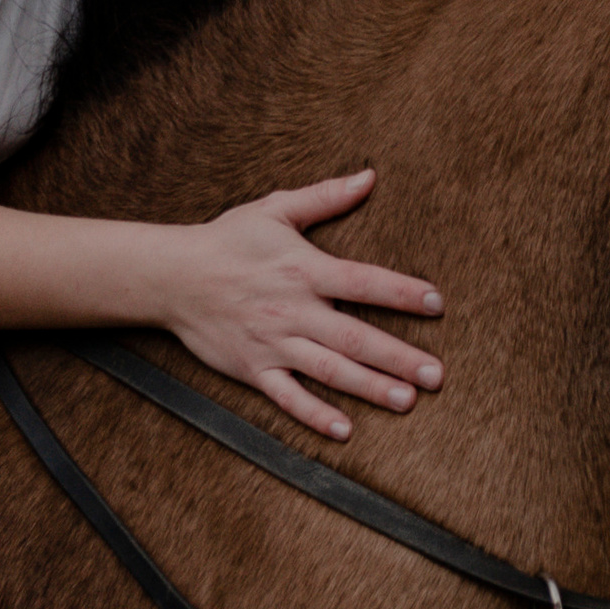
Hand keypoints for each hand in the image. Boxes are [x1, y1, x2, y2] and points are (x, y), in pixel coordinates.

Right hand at [157, 169, 444, 438]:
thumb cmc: (227, 240)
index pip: (363, 282)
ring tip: (407, 400)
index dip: (401, 292)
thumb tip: (369, 177)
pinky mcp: (254, 368)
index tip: (436, 303)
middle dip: (398, 357)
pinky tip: (345, 430)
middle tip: (437, 374)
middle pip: (355, 337)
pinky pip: (288, 397)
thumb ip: (326, 197)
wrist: (173, 276)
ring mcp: (274, 343)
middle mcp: (294, 310)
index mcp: (304, 269)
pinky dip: (315, 415)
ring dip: (370, 387)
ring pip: (329, 370)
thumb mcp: (275, 209)